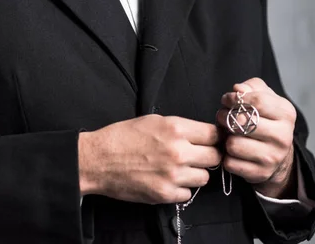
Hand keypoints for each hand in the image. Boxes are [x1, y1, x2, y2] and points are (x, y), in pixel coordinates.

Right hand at [78, 114, 221, 204]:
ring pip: (204, 177)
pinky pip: (187, 193)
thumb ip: (181, 128)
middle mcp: (179, 151)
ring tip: (179, 168)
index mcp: (176, 128)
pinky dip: (181, 188)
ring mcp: (173, 175)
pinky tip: (168, 180)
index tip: (210, 140)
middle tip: (197, 155)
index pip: (214, 134)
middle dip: (208, 155)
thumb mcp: (154, 120)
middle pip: (215, 157)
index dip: (214, 137)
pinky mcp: (165, 194)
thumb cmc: (124, 136)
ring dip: (195, 173)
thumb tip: (203, 134)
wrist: (99, 159)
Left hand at [216, 78, 296, 197]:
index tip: (226, 99)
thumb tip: (238, 89)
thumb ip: (251, 87)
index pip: (258, 101)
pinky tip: (233, 150)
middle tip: (223, 116)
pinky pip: (230, 163)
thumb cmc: (266, 119)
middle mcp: (283, 136)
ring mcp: (273, 157)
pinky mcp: (261, 173)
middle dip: (225, 117)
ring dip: (225, 137)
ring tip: (229, 133)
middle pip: (242, 122)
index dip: (236, 98)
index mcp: (286, 113)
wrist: (277, 155)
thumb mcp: (264, 97)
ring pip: (233, 144)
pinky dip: (226, 156)